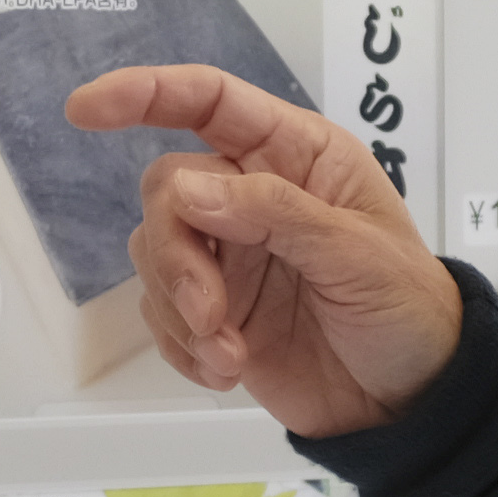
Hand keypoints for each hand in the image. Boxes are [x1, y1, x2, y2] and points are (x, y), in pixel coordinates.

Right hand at [66, 62, 465, 439]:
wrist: (412, 403)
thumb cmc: (408, 310)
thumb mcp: (356, 254)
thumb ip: (275, 213)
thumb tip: (188, 189)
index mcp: (298, 155)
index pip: (210, 101)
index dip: (144, 93)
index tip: (86, 110)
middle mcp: (254, 195)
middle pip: (167, 190)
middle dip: (176, 256)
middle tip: (210, 315)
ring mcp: (229, 255)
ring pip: (154, 255)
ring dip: (180, 312)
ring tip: (230, 356)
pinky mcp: (213, 312)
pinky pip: (159, 315)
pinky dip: (182, 348)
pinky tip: (227, 372)